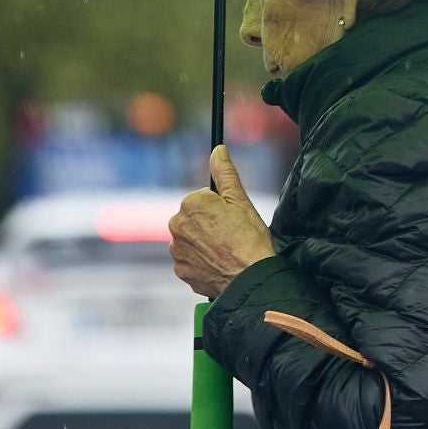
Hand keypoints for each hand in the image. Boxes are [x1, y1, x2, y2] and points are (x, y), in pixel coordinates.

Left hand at [169, 145, 275, 298]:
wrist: (249, 278)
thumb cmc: (249, 239)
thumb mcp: (240, 200)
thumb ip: (225, 172)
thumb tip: (218, 150)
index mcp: (191, 203)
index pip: (201, 199)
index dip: (219, 208)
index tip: (231, 219)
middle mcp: (177, 225)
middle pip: (193, 218)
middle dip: (207, 224)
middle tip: (229, 235)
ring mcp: (177, 250)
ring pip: (190, 239)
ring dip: (202, 242)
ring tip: (224, 251)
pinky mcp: (180, 270)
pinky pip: (189, 260)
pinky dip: (200, 261)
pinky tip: (217, 263)